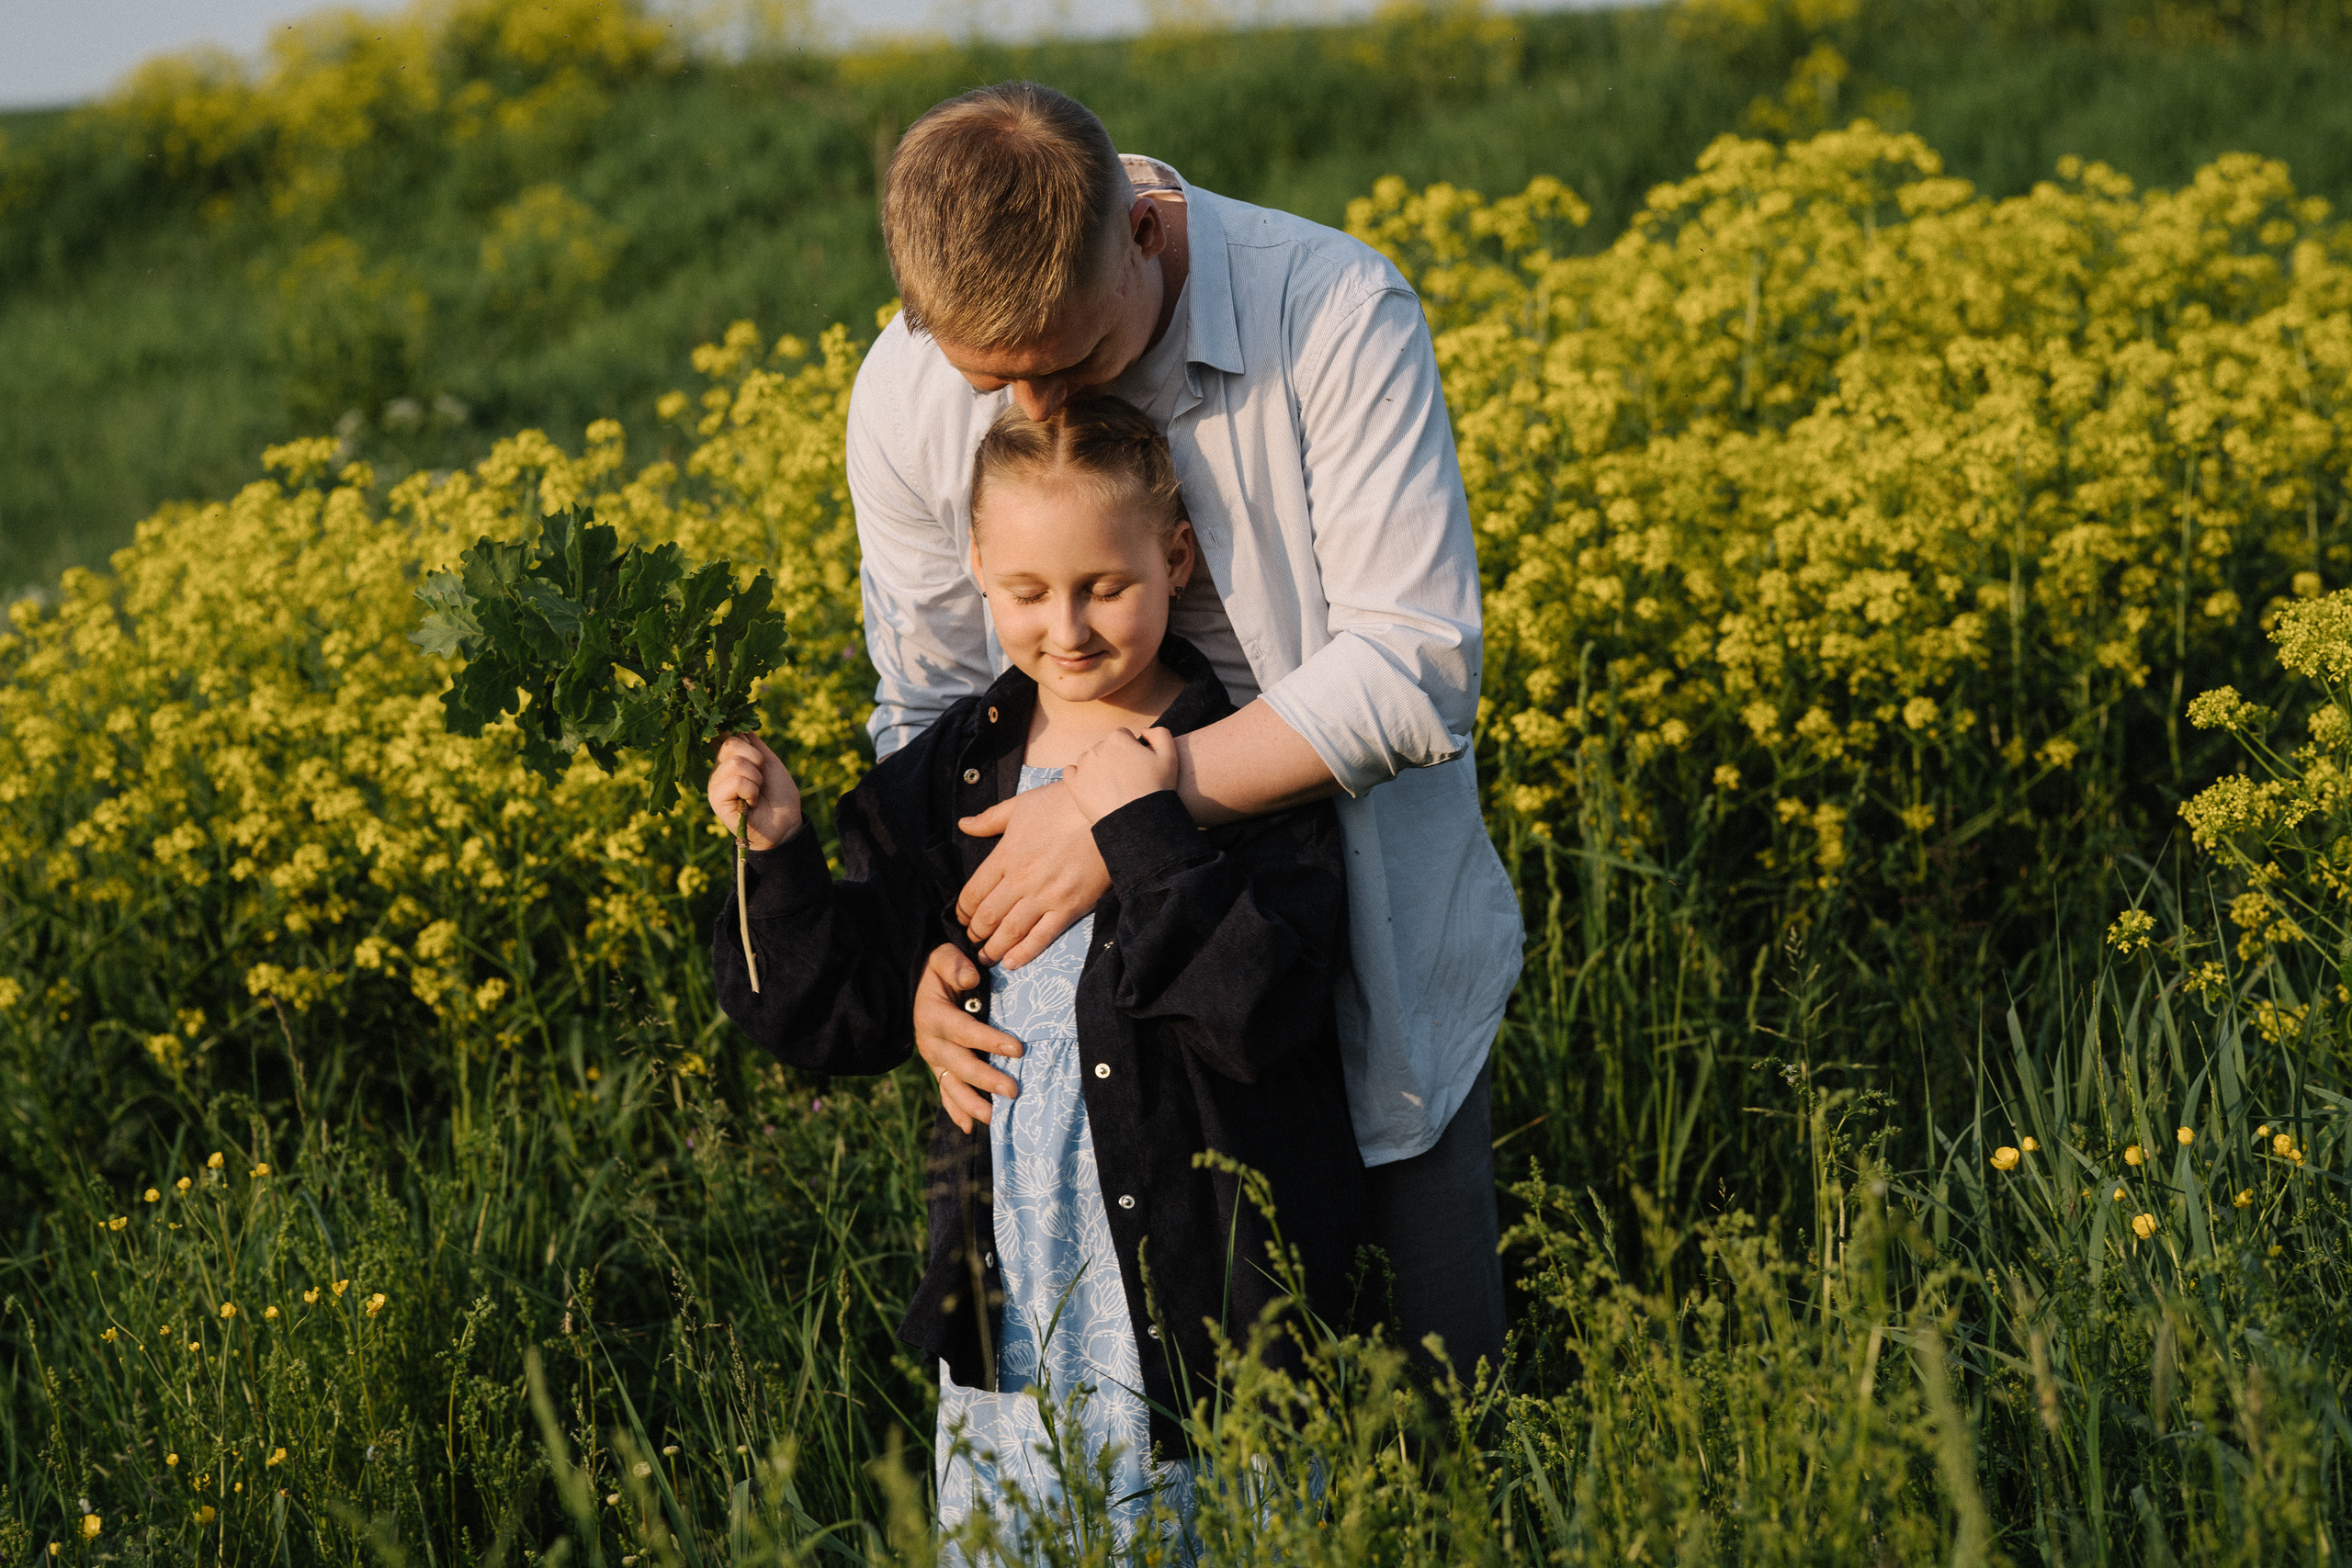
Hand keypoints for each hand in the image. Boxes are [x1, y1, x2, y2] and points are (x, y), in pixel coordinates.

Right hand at [706, 733, 801, 849]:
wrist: (786, 821)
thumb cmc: (778, 792)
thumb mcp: (768, 761)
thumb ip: (753, 743)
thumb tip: (738, 722)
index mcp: (728, 759)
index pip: (726, 734)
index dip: (740, 737)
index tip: (755, 753)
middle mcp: (718, 770)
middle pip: (731, 744)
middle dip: (756, 760)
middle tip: (760, 779)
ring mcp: (715, 785)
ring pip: (735, 763)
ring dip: (756, 778)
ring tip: (757, 792)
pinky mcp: (716, 800)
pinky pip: (736, 781)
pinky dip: (752, 790)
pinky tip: (752, 803)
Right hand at [913, 943, 1022, 1130]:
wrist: (918, 986)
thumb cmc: (939, 970)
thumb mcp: (942, 957)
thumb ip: (955, 964)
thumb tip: (972, 976)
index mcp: (934, 1016)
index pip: (965, 1031)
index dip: (990, 1041)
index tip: (1018, 1049)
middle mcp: (931, 1042)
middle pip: (960, 1065)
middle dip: (986, 1080)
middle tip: (1014, 1091)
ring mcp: (933, 1060)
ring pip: (951, 1085)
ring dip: (972, 1104)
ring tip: (994, 1118)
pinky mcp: (938, 1069)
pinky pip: (945, 1093)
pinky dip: (955, 1111)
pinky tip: (969, 1128)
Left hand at [955, 782, 1112, 967]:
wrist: (1107, 810)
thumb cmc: (1064, 803)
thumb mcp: (1021, 805)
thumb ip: (989, 819)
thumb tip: (963, 825)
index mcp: (1006, 855)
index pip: (973, 892)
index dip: (963, 910)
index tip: (962, 918)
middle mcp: (1021, 880)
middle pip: (987, 915)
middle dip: (976, 932)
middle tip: (973, 940)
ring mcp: (1045, 896)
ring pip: (1010, 931)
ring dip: (993, 948)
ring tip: (986, 957)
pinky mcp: (1069, 907)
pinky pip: (1042, 937)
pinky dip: (1024, 953)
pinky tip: (1012, 962)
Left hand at [1063, 727, 1179, 824]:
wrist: (1139, 821)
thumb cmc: (1157, 789)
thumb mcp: (1170, 756)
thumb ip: (1159, 733)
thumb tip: (1143, 731)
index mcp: (1118, 738)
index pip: (1122, 736)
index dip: (1131, 750)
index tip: (1137, 766)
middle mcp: (1097, 748)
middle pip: (1104, 748)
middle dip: (1114, 759)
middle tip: (1126, 779)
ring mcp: (1083, 766)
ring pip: (1088, 760)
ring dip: (1097, 768)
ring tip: (1112, 787)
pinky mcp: (1074, 784)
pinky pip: (1070, 772)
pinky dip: (1078, 777)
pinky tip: (1092, 787)